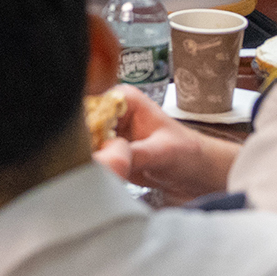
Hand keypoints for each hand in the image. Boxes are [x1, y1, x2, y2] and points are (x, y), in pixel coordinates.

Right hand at [92, 86, 239, 200]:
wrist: (196, 173)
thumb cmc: (188, 154)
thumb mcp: (163, 152)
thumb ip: (136, 153)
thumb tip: (109, 156)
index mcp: (122, 98)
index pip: (90, 107)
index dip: (83, 127)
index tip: (85, 148)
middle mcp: (110, 111)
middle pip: (80, 126)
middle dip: (83, 147)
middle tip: (88, 165)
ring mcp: (105, 132)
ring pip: (81, 144)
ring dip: (87, 160)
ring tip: (94, 173)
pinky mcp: (105, 152)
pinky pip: (89, 159)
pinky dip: (92, 169)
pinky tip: (97, 177)